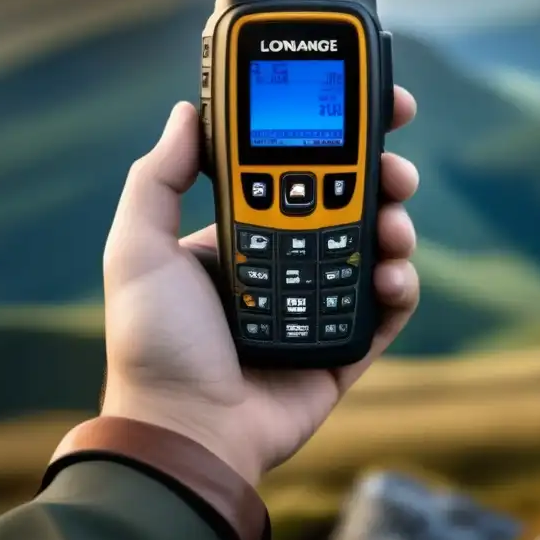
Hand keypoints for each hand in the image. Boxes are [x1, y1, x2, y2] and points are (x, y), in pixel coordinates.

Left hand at [99, 87, 419, 485]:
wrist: (184, 430)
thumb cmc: (153, 343)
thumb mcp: (138, 249)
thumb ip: (157, 179)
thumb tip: (187, 111)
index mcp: (245, 234)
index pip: (296, 173)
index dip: (331, 141)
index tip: (366, 109)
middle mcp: (287, 261)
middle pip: (350, 205)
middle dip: (382, 179)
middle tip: (396, 169)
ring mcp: (319, 303)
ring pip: (375, 249)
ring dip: (397, 227)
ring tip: (393, 227)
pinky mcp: (346, 348)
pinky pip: (387, 311)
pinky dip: (401, 288)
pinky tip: (391, 277)